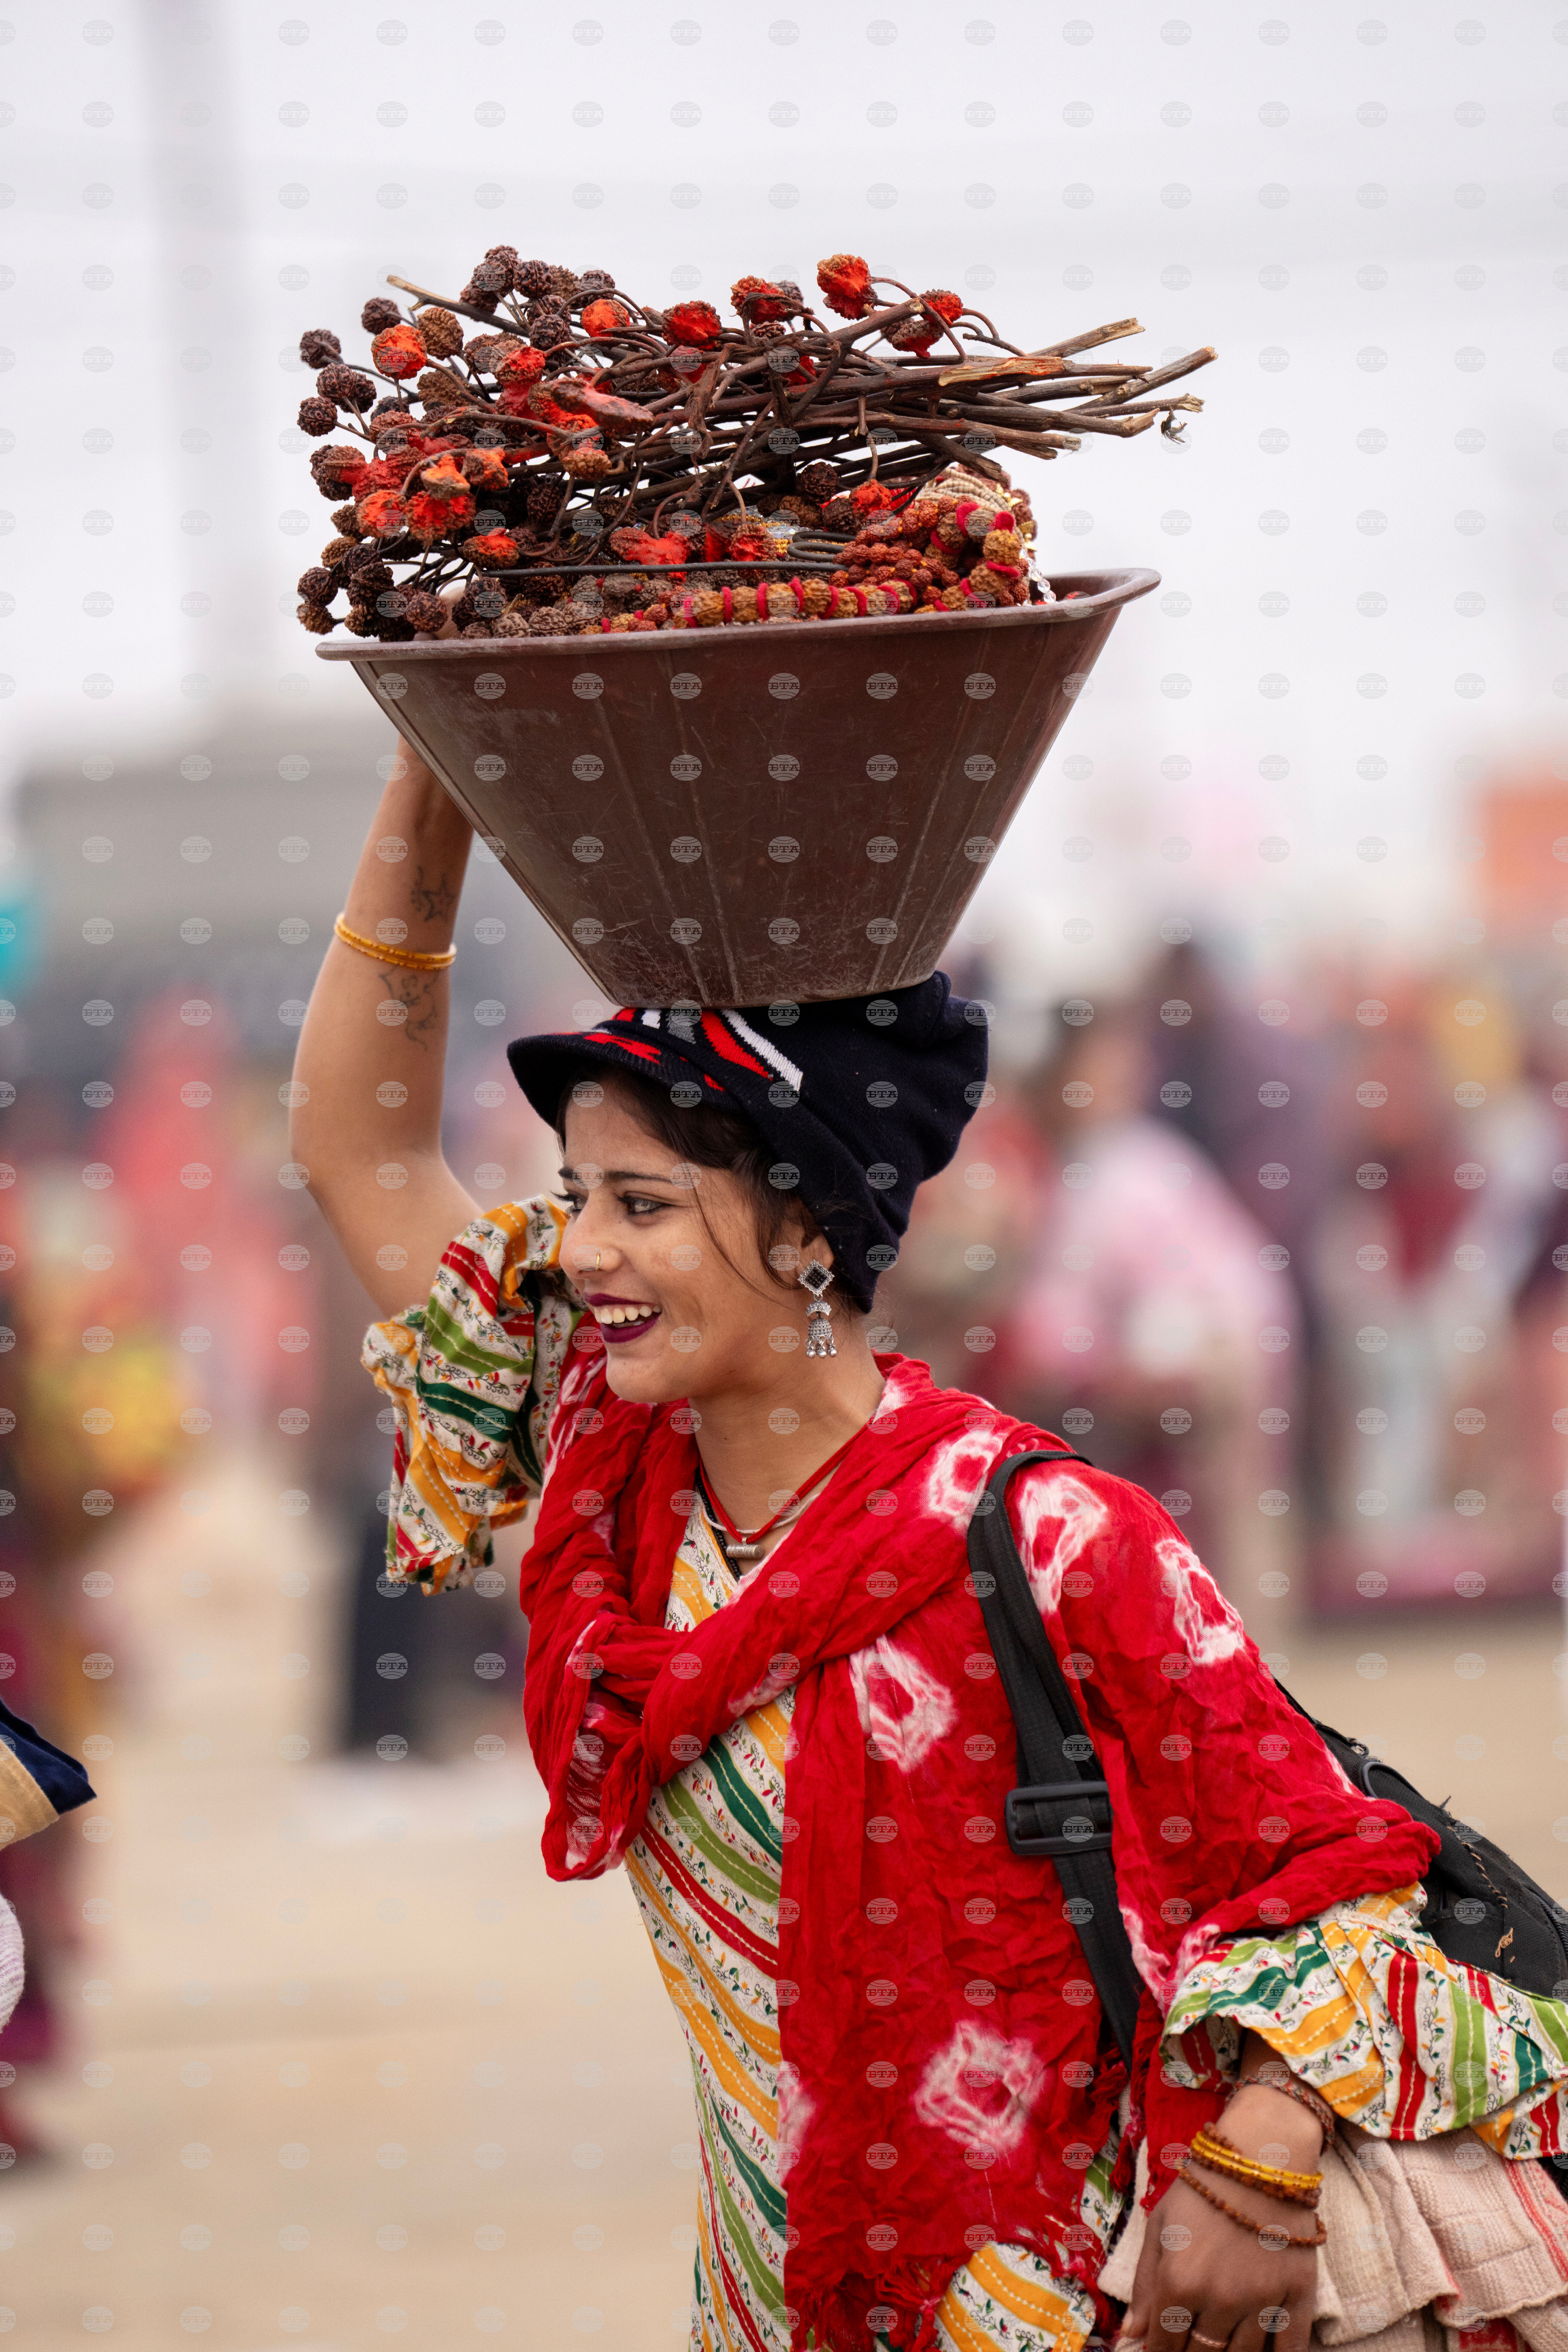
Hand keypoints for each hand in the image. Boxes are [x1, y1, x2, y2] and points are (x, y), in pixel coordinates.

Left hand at [1118, 2078, 1321, 2351]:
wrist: (1260, 2154)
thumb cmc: (1203, 2188)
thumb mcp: (1160, 2225)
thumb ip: (1144, 2283)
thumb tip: (1132, 2334)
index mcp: (1179, 2281)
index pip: (1164, 2343)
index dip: (1160, 2350)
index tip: (1163, 2346)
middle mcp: (1220, 2298)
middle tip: (1191, 2342)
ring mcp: (1263, 2300)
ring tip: (1221, 2342)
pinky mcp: (1300, 2294)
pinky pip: (1290, 2348)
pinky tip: (1263, 2351)